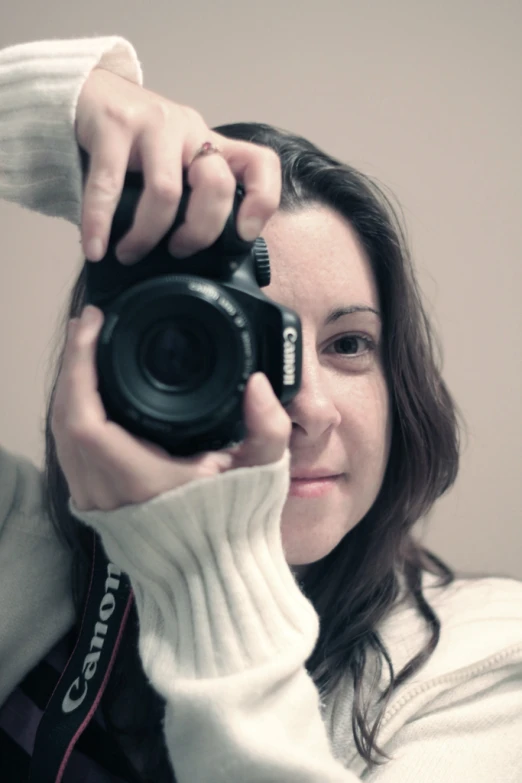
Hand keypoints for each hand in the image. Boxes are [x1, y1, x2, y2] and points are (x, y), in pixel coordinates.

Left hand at [51, 305, 290, 512]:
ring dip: (69, 386)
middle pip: (62, 417)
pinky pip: (68, 450)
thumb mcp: (262, 472)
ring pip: (60, 433)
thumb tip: (257, 383)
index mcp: (141, 482)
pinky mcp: (96, 504)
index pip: (85, 417)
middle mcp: (108, 494)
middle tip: (89, 324)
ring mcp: (97, 501)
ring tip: (86, 347)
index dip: (80, 365)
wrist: (215, 575)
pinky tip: (87, 390)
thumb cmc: (234, 526)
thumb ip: (268, 427)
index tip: (93, 325)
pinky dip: (72, 412)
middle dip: (72, 363)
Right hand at [76, 68, 280, 263]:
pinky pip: (108, 185)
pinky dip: (100, 223)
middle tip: (176, 252)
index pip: (259, 163)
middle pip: (215, 185)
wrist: (87, 92)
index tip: (243, 234)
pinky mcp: (113, 125)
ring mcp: (153, 125)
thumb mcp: (175, 163)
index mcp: (210, 144)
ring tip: (128, 254)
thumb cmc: (134, 143)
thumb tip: (194, 260)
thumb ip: (189, 197)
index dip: (261, 200)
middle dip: (198, 232)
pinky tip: (95, 246)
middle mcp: (189, 131)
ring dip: (147, 235)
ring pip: (166, 191)